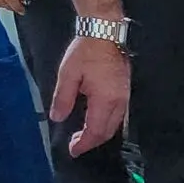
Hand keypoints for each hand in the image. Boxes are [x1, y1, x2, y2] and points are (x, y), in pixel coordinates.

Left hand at [51, 35, 131, 155]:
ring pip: (115, 125)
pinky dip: (107, 124)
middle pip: (108, 132)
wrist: (105, 32)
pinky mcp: (125, 91)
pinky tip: (95, 121)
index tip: (72, 150)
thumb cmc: (85, 52)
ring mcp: (125, 97)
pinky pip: (119, 116)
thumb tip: (57, 118)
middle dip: (92, 142)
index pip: (95, 131)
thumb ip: (63, 98)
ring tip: (83, 136)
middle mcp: (119, 102)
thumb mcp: (68, 74)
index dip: (84, 143)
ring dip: (100, 134)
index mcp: (105, 100)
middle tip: (75, 145)